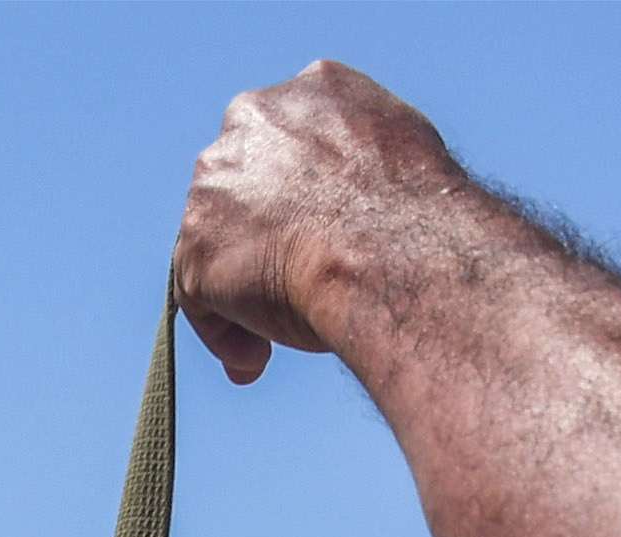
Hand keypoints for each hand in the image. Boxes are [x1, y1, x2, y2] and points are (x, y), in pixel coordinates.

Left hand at [173, 62, 464, 384]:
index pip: (292, 143)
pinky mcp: (198, 244)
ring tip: (266, 350)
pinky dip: (225, 331)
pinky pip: (199, 295)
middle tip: (292, 294)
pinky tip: (255, 363)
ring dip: (239, 293)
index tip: (322, 240)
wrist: (394, 251)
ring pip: (216, 242)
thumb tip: (370, 222)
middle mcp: (254, 119)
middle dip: (262, 242)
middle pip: (243, 187)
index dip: (302, 199)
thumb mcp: (407, 175)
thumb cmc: (422, 225)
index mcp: (318, 88)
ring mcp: (217, 180)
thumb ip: (372, 180)